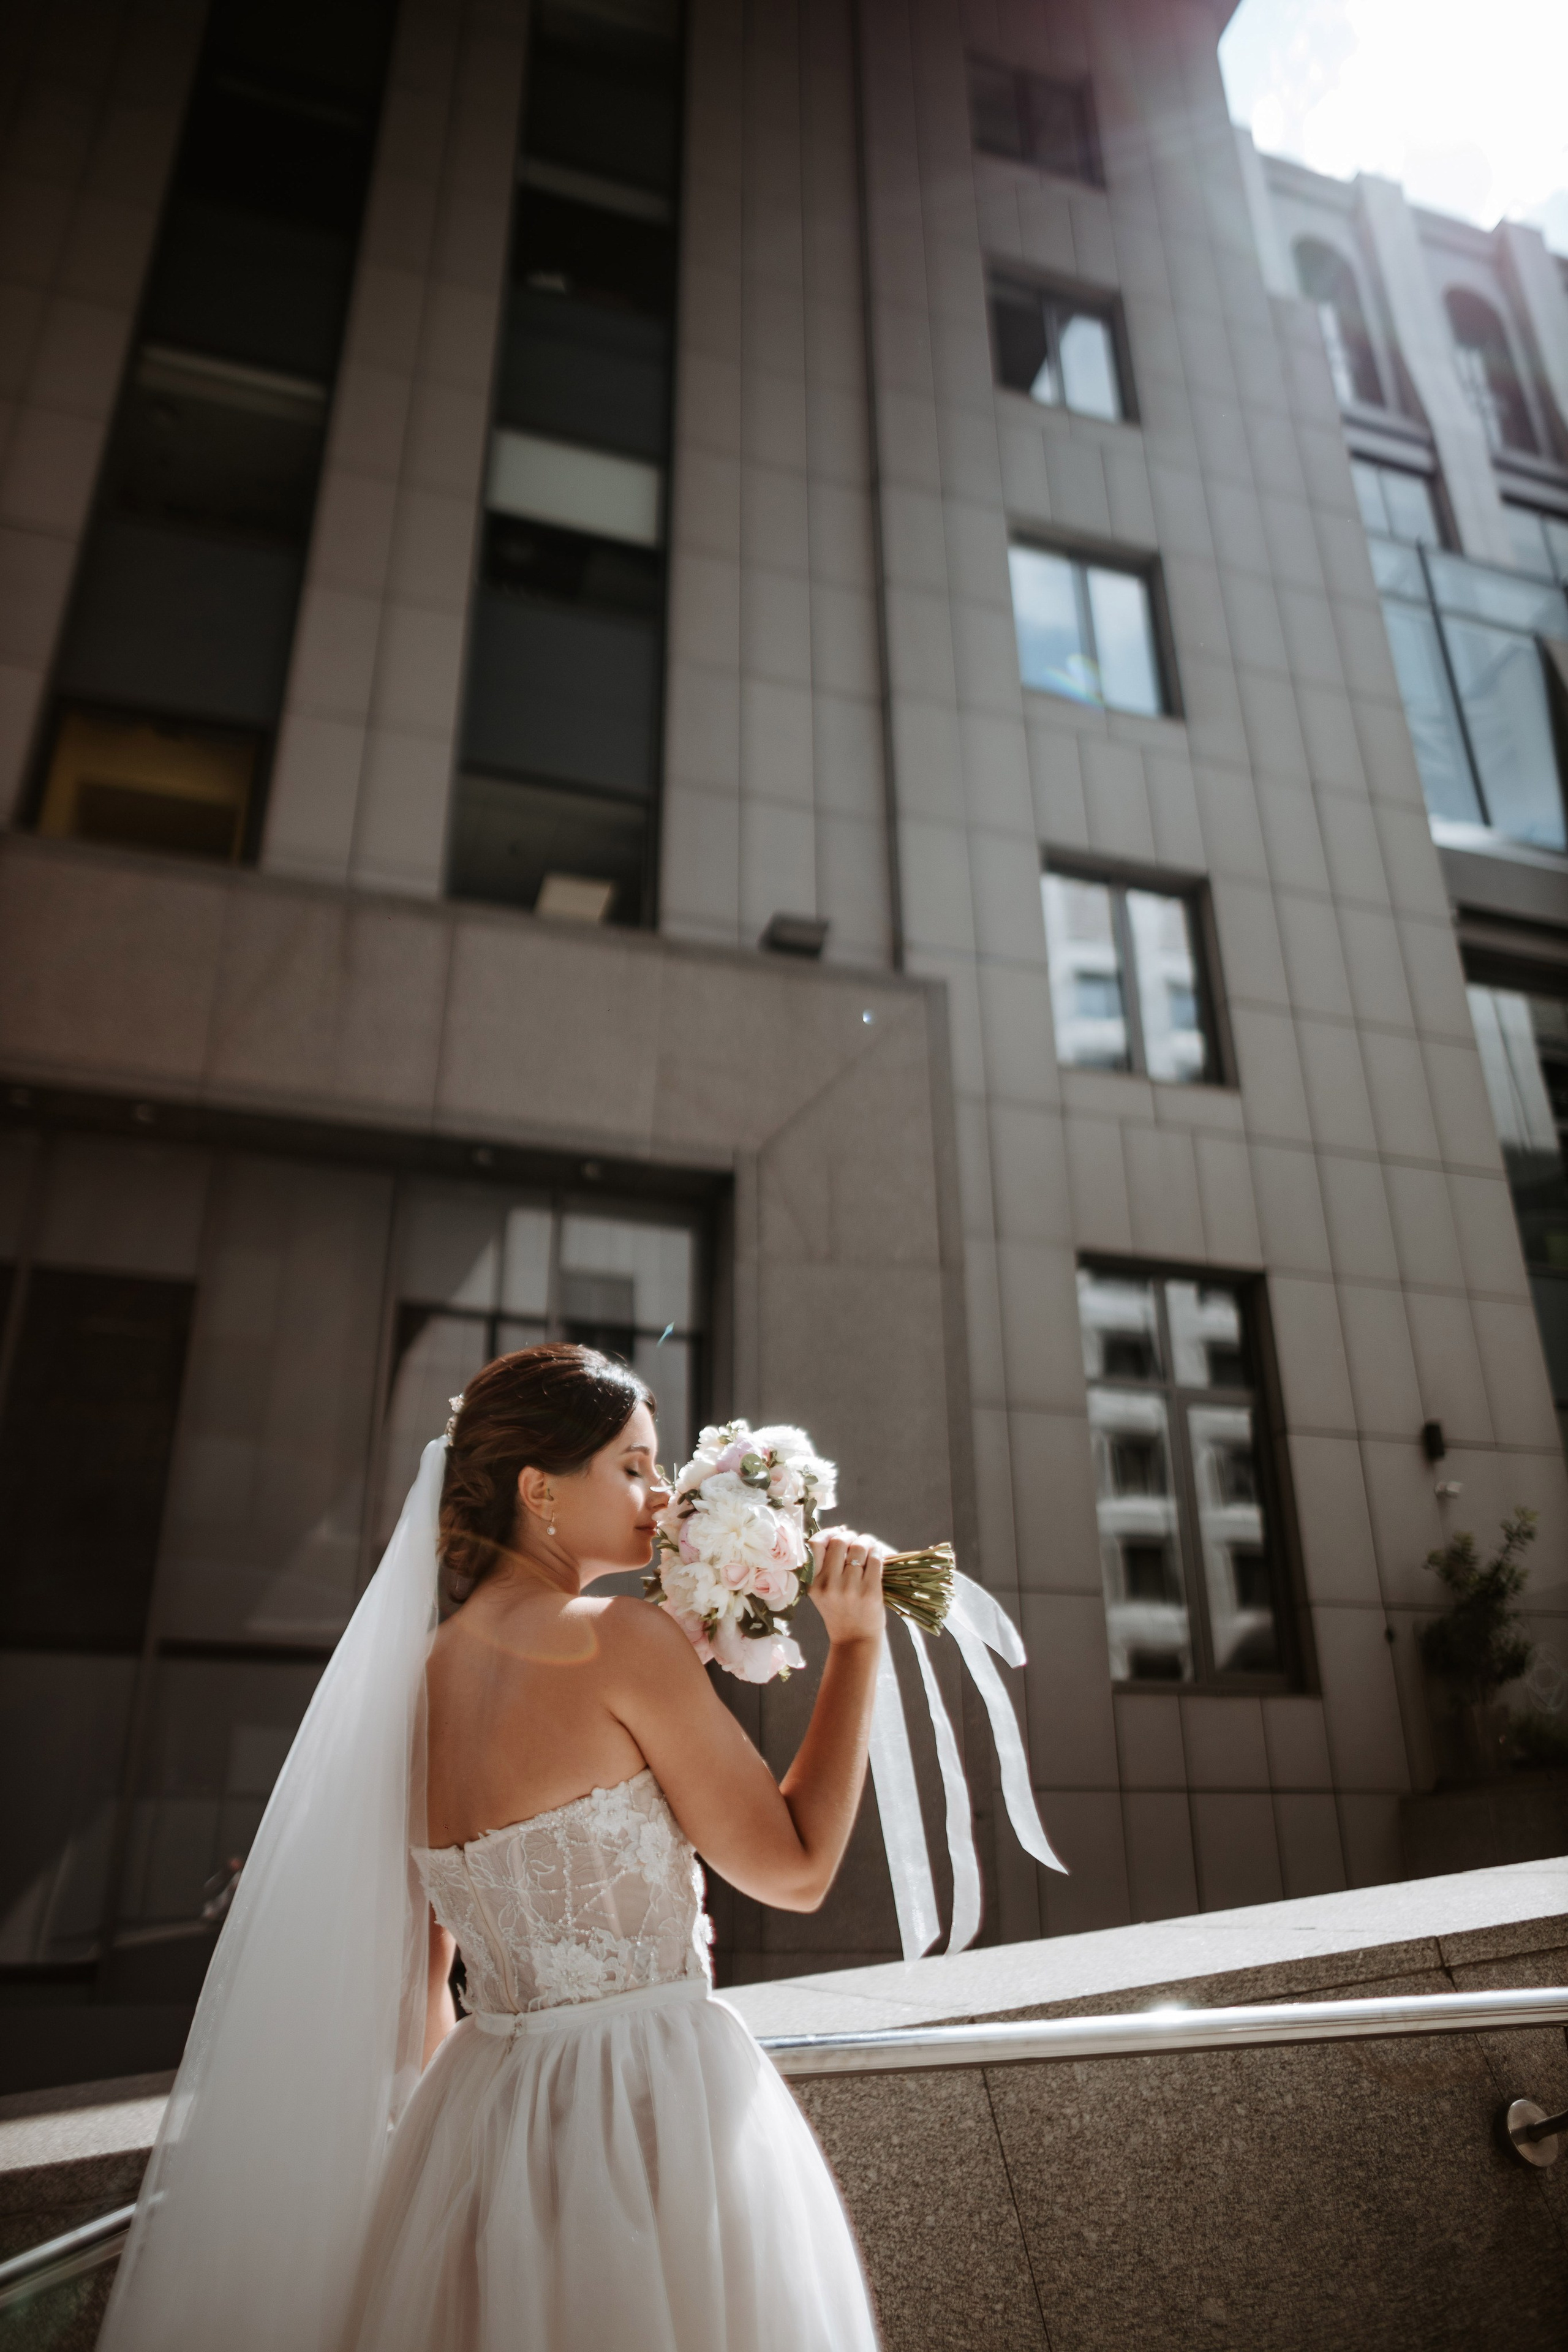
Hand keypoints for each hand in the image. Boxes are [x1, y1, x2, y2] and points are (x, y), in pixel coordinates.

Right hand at [808, 1527, 887, 1648]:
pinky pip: (875, 1559)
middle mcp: (829, 1585)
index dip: (828, 1533)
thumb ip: (825, 1565)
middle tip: (856, 1541)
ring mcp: (850, 1588)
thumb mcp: (821, 1591)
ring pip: (859, 1547)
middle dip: (850, 1536)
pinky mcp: (870, 1592)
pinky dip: (878, 1551)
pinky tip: (877, 1554)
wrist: (854, 1640)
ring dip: (866, 1541)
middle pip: (839, 1541)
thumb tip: (841, 1530)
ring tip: (869, 1546)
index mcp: (813, 1583)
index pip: (815, 1545)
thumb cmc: (839, 1611)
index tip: (838, 1533)